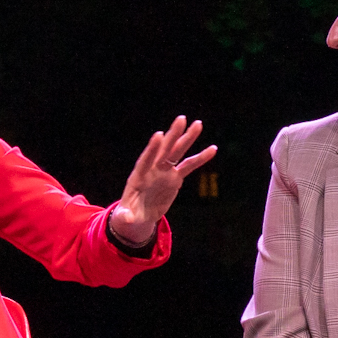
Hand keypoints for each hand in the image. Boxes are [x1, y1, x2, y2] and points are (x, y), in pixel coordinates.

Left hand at [107, 116, 217, 247]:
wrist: (139, 216)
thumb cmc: (128, 216)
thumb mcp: (125, 218)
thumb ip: (126, 216)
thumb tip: (126, 218)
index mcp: (138, 176)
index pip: (146, 160)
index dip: (152, 148)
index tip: (159, 135)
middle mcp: (152, 169)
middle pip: (163, 150)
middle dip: (172, 135)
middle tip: (182, 119)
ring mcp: (164, 172)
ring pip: (177, 152)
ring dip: (187, 139)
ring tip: (198, 124)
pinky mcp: (174, 178)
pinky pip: (189, 166)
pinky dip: (200, 158)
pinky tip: (212, 149)